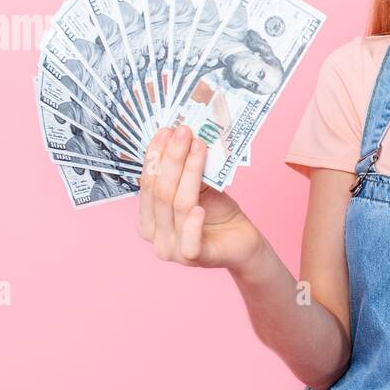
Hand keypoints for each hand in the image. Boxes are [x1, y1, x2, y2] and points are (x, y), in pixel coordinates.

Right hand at [136, 124, 264, 271]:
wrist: (242, 239)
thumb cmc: (216, 212)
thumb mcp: (198, 187)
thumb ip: (184, 170)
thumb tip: (179, 135)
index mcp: (148, 219)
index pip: (147, 184)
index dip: (155, 156)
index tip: (167, 130)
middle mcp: (155, 236)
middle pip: (161, 192)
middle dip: (172, 158)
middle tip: (184, 132)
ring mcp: (173, 250)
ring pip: (178, 206)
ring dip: (189, 174)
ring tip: (199, 148)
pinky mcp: (195, 259)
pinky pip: (190, 241)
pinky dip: (193, 223)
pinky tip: (200, 207)